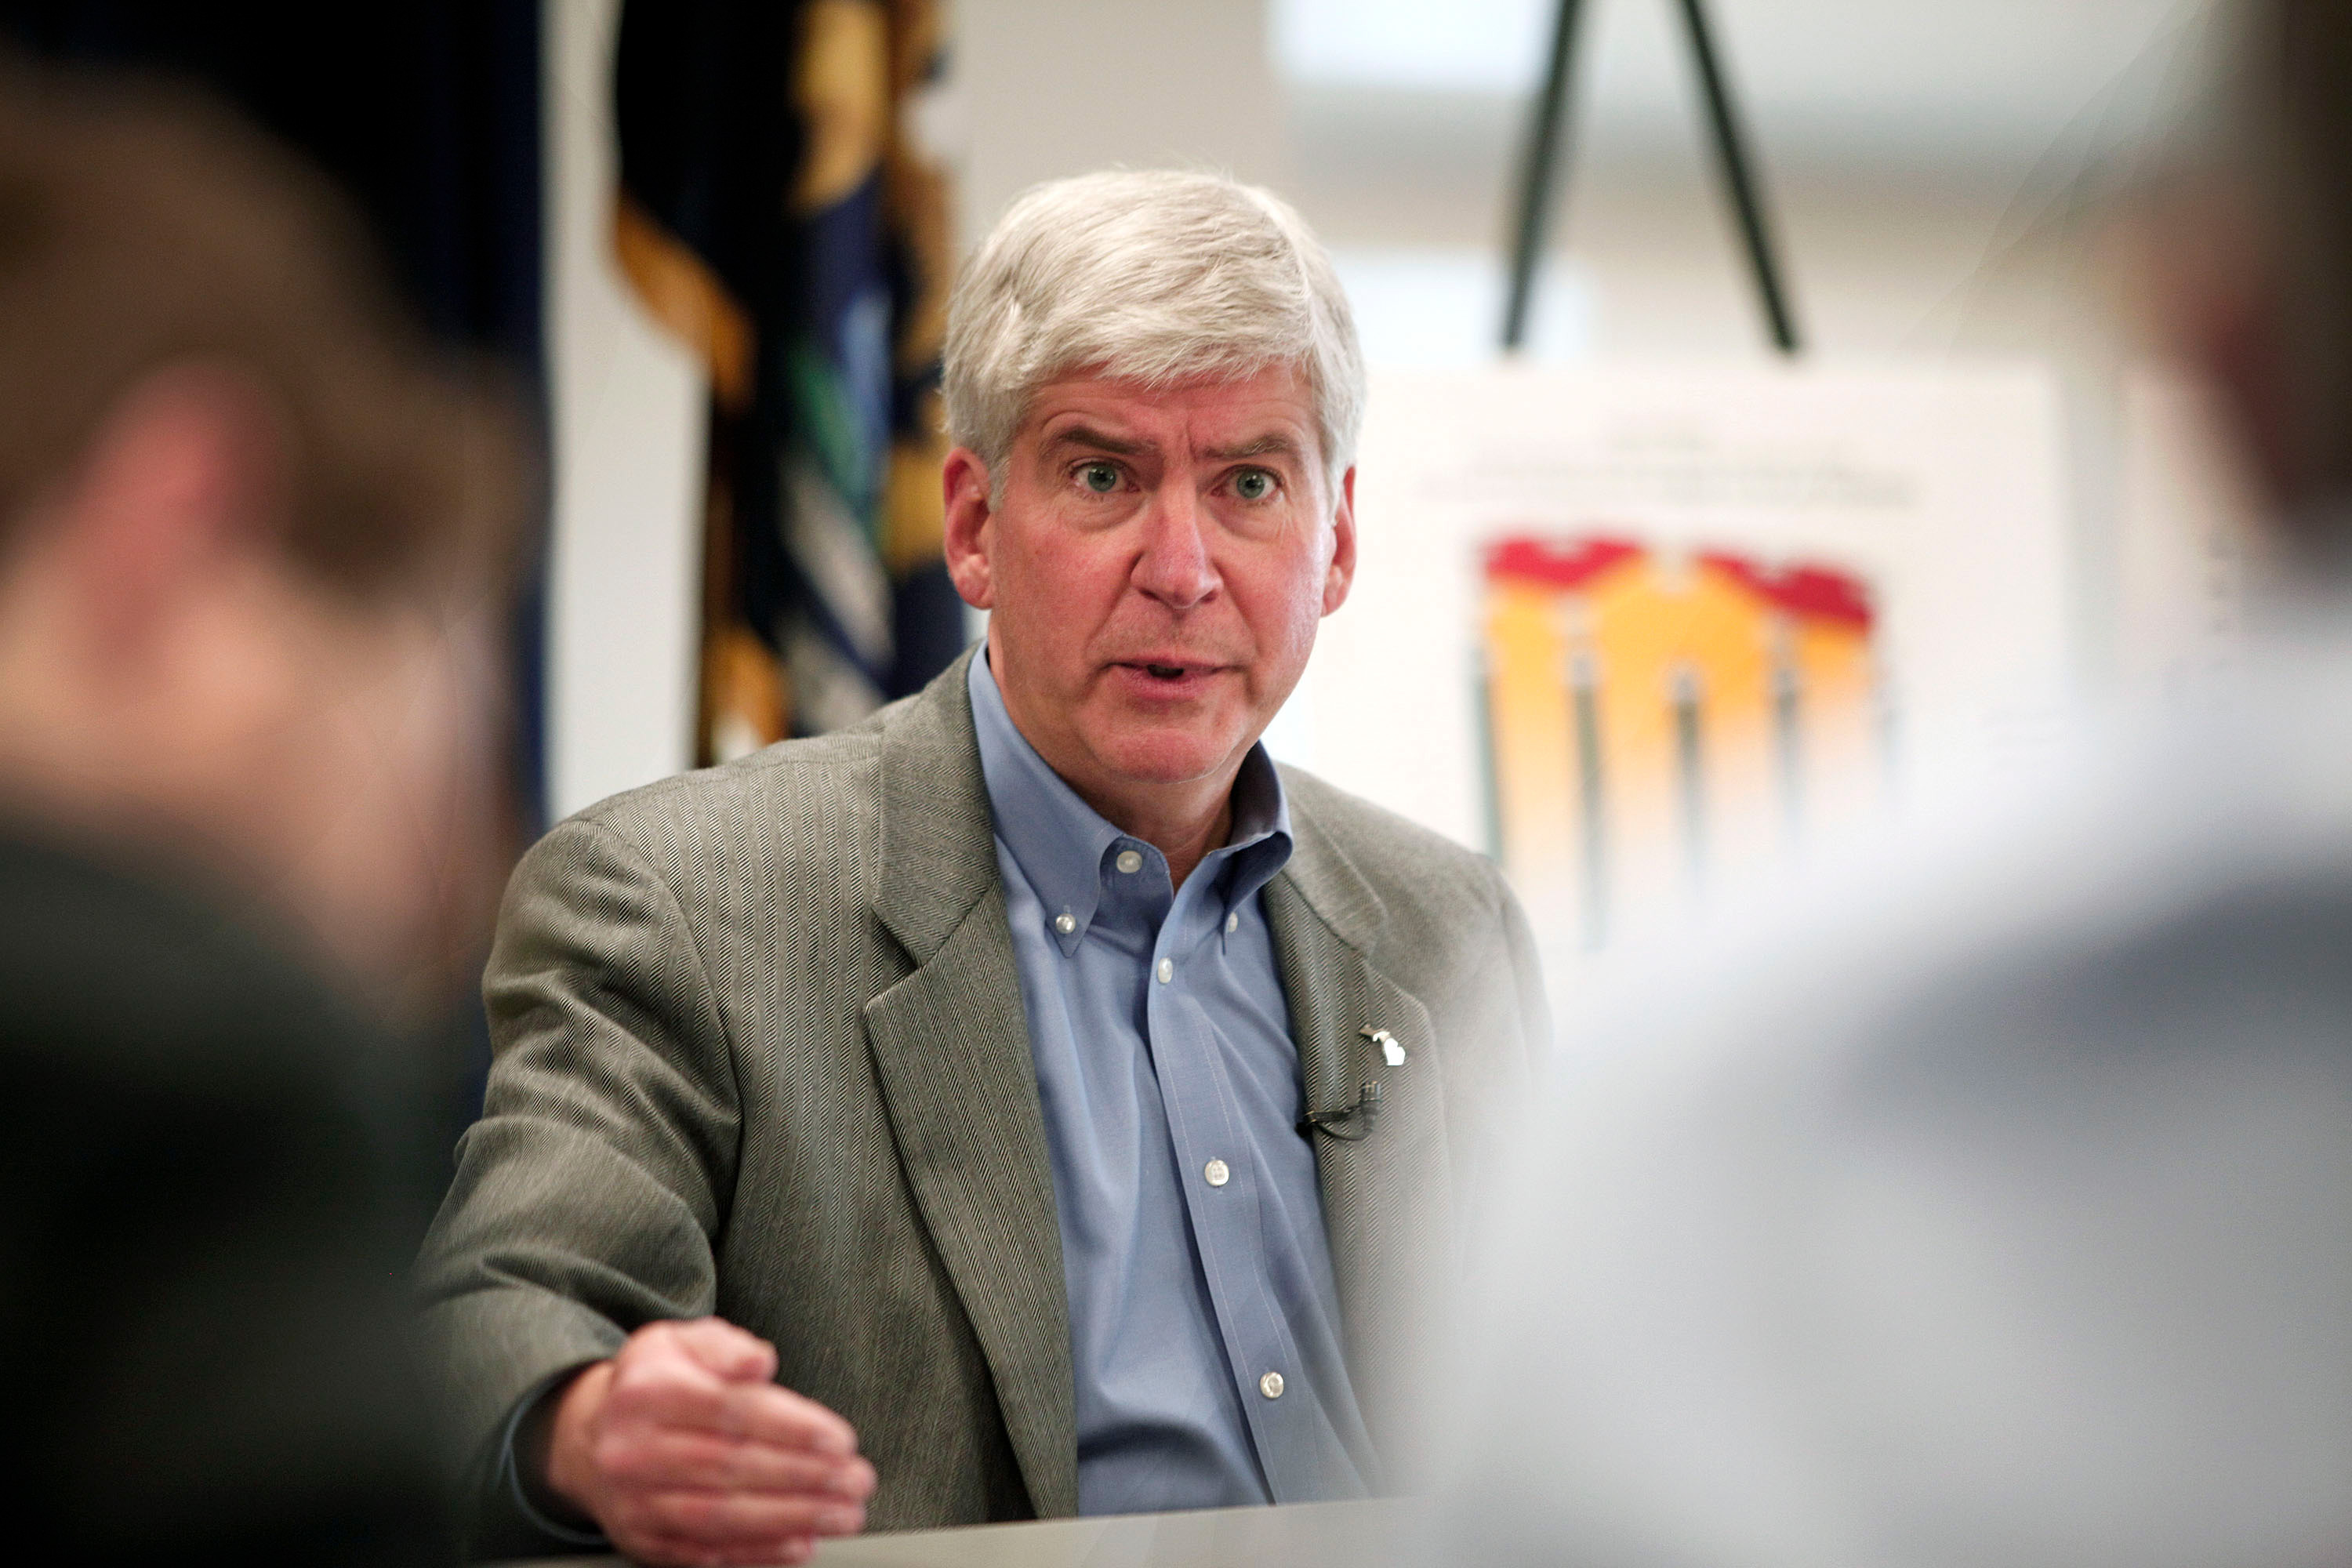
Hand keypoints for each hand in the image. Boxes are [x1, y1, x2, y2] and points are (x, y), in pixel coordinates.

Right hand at [541, 1317, 876, 1566]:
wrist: (588, 1438)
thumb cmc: (655, 1384)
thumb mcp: (681, 1341)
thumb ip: (726, 1346)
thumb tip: (760, 1363)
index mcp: (647, 1393)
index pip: (729, 1412)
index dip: (791, 1428)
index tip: (840, 1439)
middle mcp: (633, 1451)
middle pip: (731, 1469)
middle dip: (805, 1477)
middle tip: (857, 1480)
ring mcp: (635, 1502)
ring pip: (722, 1517)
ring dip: (793, 1519)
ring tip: (844, 1514)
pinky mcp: (643, 1541)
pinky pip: (706, 1553)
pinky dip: (758, 1553)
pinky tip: (800, 1544)